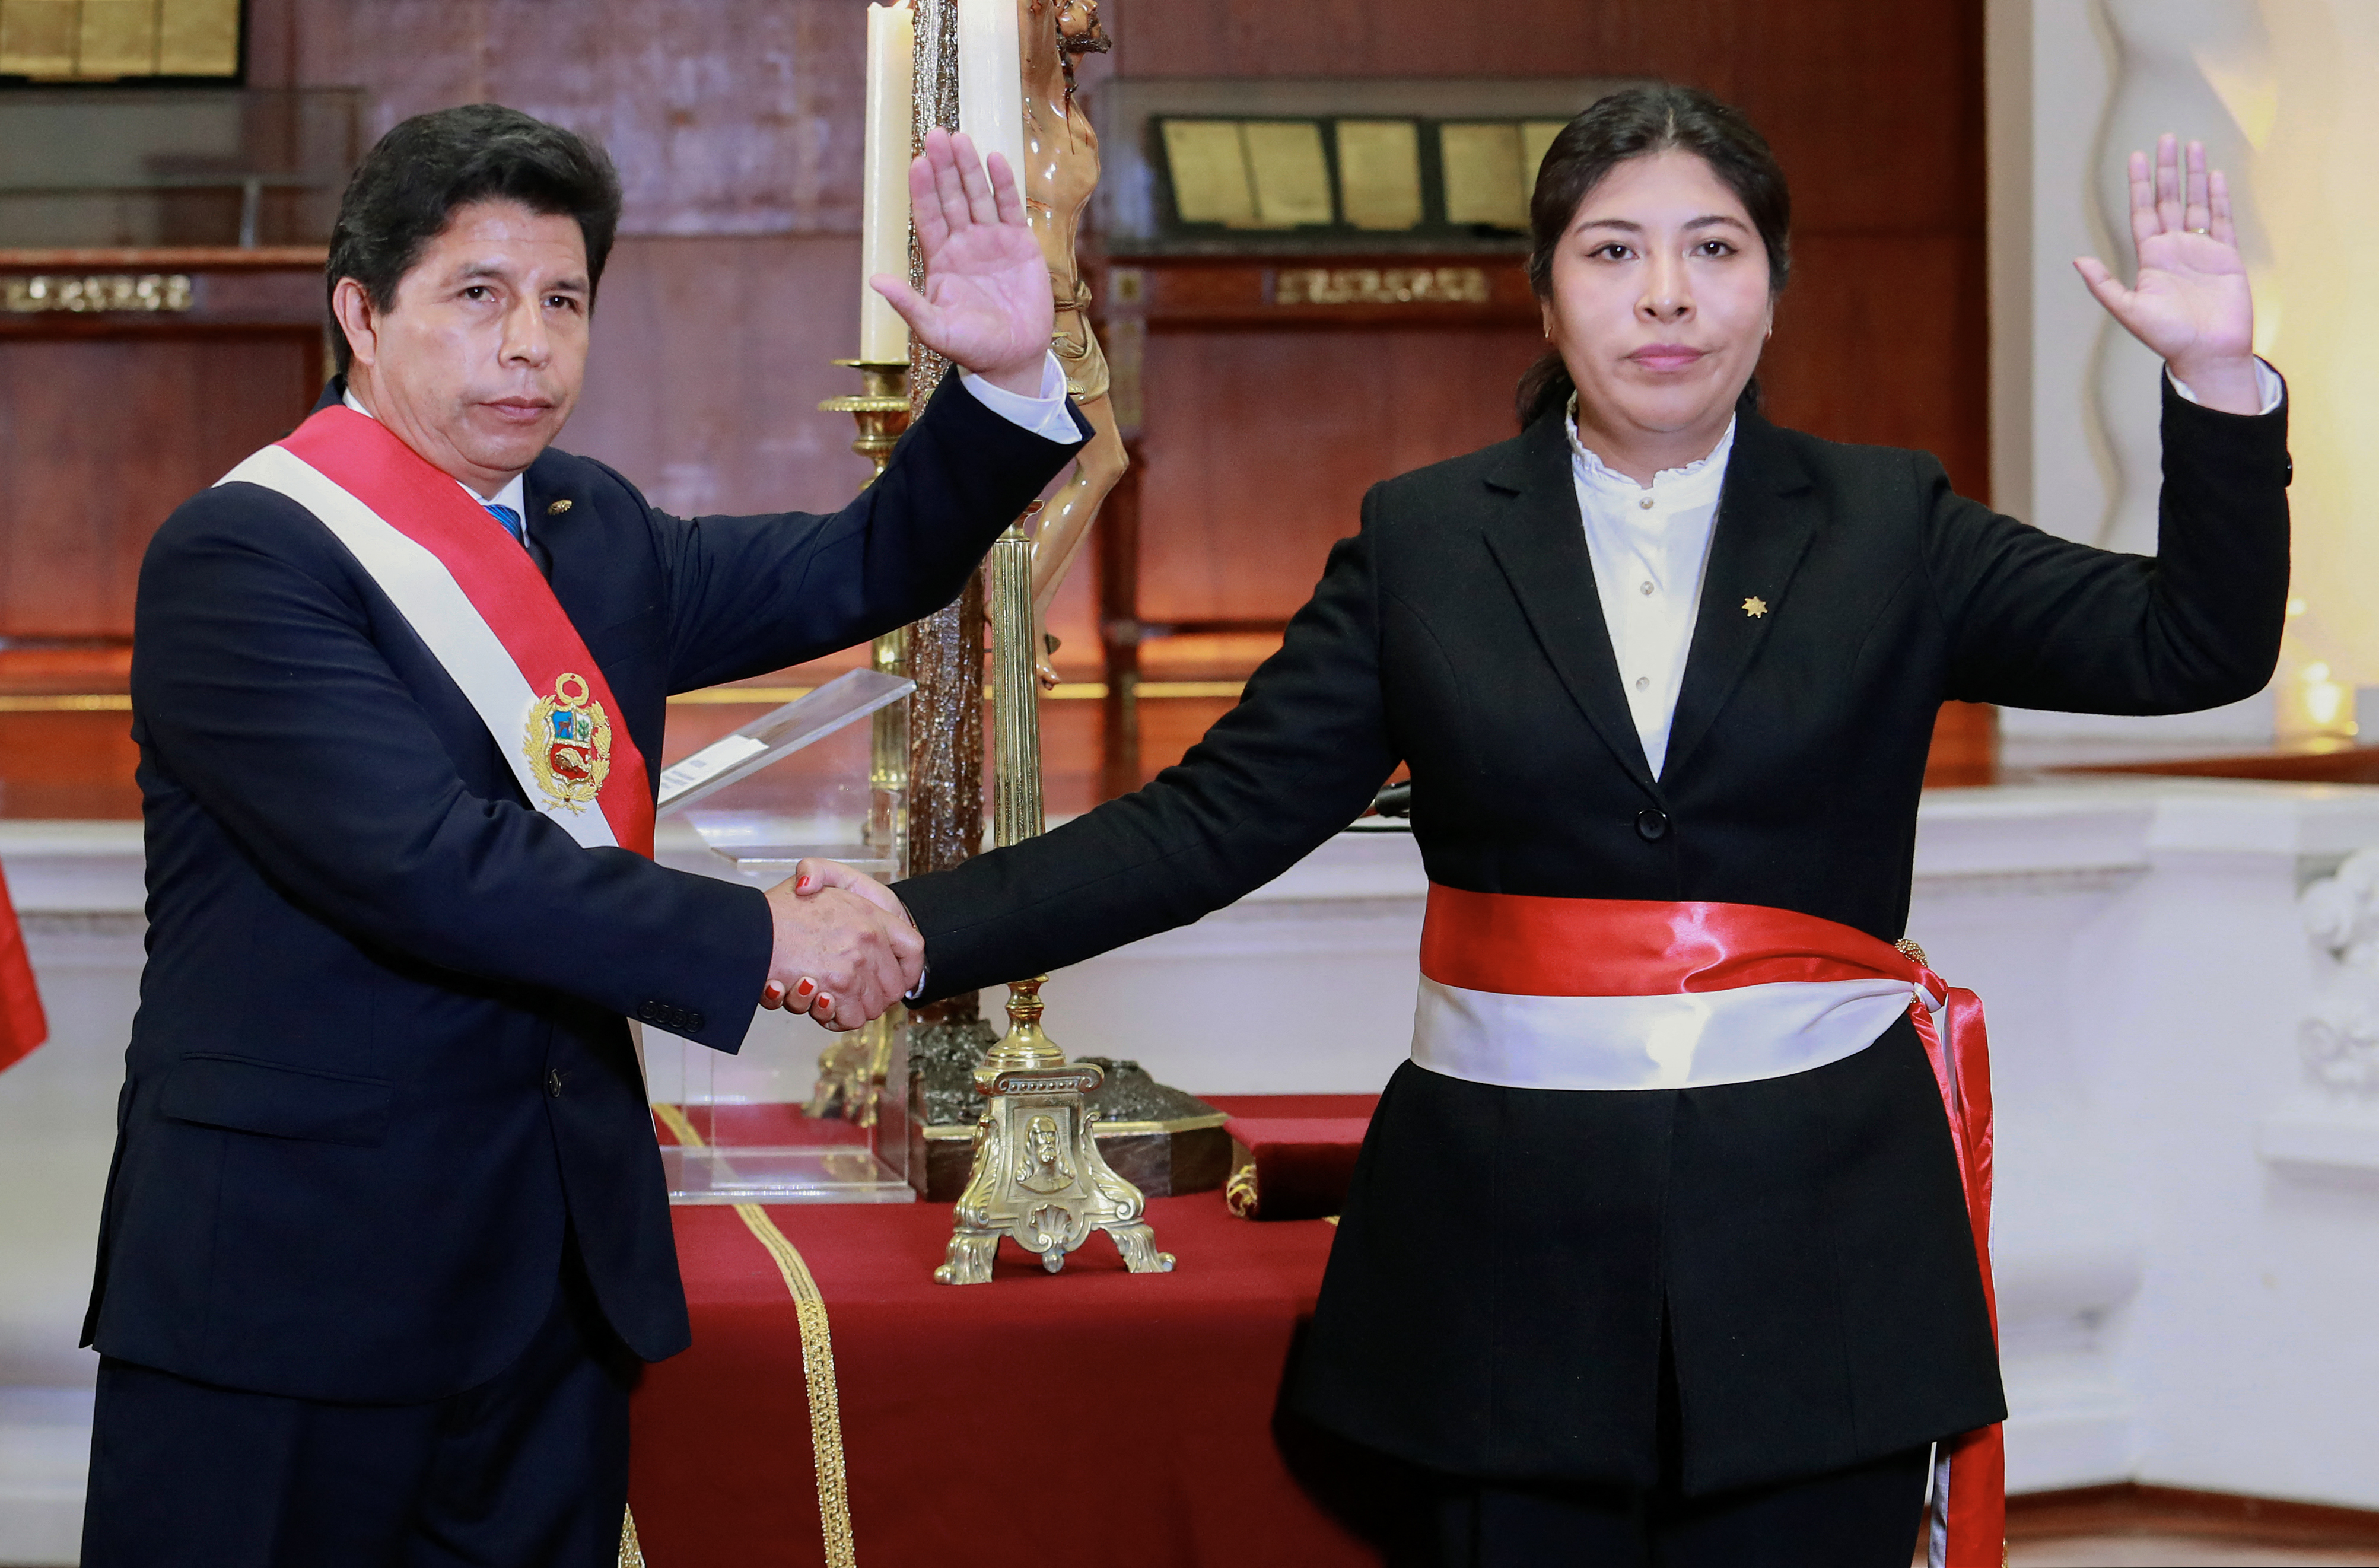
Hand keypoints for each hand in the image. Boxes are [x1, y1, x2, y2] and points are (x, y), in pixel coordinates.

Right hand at [759, 869, 921, 1031]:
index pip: (914, 947)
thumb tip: (815, 887)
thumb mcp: (807, 878)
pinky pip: (850, 1018)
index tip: (898, 978)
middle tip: (850, 994)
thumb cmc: (774, 912)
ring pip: (871, 1006)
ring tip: (827, 996)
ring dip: (851, 1008)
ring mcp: (854, 966)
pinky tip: (817, 1003)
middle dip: (874, 996)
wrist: (744, 935)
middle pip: (894, 986)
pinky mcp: (836, 989)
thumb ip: (821, 875)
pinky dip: (835, 1018)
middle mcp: (867, 939)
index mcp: (869, 913)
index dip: (908, 968)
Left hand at [869, 127, 1052, 396]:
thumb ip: (908, 303)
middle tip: (936, 135)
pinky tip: (994, 159)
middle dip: (943, 167)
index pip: (929, 215)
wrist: (1014, 358)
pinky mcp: (1020, 244)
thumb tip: (874, 280)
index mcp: (941, 259)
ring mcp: (992, 241)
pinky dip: (1002, 184)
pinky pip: (1009, 207)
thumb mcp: (935, 328)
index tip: (918, 162)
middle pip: (951, 197)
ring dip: (969, 168)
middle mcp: (964, 244)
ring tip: (960, 138)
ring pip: (978, 195)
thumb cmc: (973, 347)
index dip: (923, 189)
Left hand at [2074, 134, 2259, 412]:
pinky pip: (2223, 220)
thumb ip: (2103, 285)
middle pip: (2169, 199)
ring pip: (2197, 203)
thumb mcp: (2128, 310)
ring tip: (2192, 145)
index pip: (2143, 212)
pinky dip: (2219, 198)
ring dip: (2194, 176)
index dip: (2140, 185)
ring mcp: (2202, 250)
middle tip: (2165, 139)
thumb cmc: (2167, 336)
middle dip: (2167, 170)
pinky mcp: (2227, 256)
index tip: (2136, 156)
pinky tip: (2215, 176)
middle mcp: (2175, 249)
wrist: (2207, 352)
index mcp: (2150, 258)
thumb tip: (2077, 260)